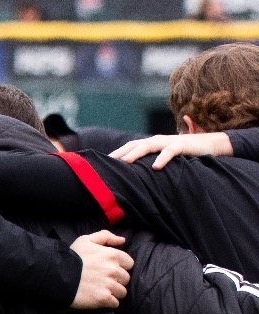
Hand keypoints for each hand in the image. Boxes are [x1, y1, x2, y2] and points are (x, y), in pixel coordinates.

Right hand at [69, 230, 132, 309]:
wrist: (56, 275)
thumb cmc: (70, 257)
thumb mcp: (85, 240)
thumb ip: (105, 236)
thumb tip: (122, 240)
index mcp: (112, 255)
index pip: (129, 264)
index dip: (120, 267)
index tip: (108, 269)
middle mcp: (113, 270)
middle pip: (126, 279)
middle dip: (117, 280)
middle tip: (103, 280)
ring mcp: (109, 285)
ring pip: (122, 292)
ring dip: (113, 292)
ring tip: (100, 290)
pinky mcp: (103, 299)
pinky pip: (115, 303)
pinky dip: (108, 302)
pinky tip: (98, 297)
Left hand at [111, 131, 233, 167]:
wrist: (210, 144)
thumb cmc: (184, 153)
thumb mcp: (165, 157)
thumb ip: (152, 161)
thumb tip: (137, 174)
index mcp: (151, 143)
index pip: (130, 146)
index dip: (117, 153)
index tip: (102, 163)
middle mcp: (157, 140)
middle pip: (135, 145)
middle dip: (121, 153)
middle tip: (107, 163)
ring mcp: (169, 141)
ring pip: (149, 145)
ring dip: (136, 153)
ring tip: (126, 162)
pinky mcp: (182, 145)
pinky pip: (170, 151)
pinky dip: (162, 158)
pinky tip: (155, 167)